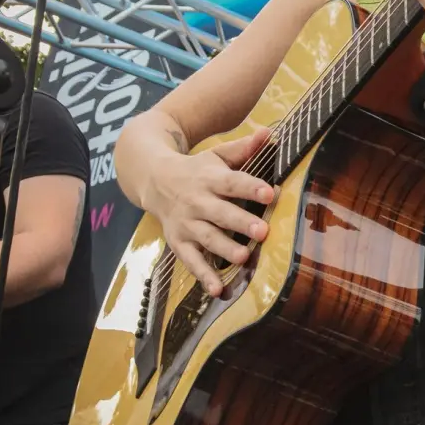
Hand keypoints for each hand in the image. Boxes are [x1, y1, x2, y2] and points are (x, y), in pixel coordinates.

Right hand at [147, 128, 275, 296]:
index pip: (232, 182)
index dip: (251, 187)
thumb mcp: (216, 155)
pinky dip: (203, 277)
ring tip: (244, 257)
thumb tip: (269, 133)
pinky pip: (190, 262)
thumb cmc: (196, 168)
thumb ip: (243, 148)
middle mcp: (196, 202)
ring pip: (207, 238)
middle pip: (221, 213)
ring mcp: (186, 224)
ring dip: (225, 249)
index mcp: (209, 178)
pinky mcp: (178, 242)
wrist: (153, 179)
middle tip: (263, 231)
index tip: (270, 193)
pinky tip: (217, 290)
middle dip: (241, 222)